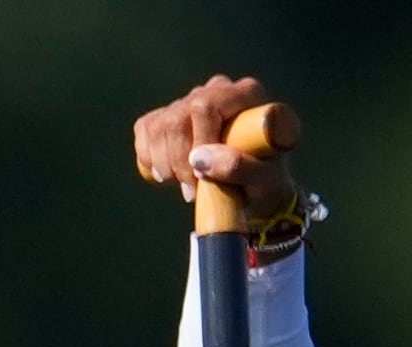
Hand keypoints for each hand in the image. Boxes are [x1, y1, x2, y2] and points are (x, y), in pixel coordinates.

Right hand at [128, 74, 296, 217]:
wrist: (255, 190)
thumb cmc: (266, 183)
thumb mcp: (265, 181)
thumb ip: (239, 167)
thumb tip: (199, 159)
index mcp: (246, 95)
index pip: (206, 107)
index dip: (198, 142)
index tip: (201, 177)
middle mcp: (216, 90)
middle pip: (178, 118)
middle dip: (178, 161)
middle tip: (191, 191)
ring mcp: (191, 101)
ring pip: (159, 126)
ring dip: (163, 164)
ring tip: (183, 186)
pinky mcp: (170, 115)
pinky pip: (145, 130)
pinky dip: (149, 157)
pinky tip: (167, 174)